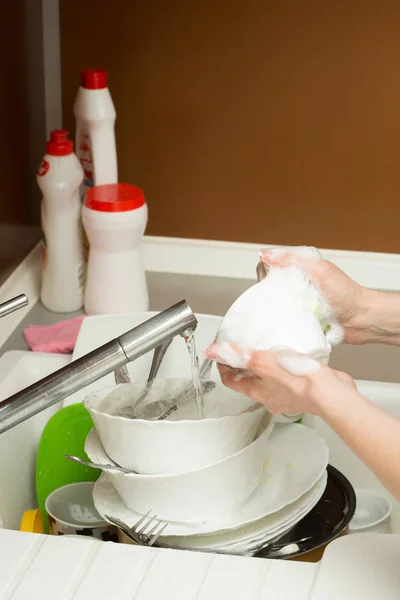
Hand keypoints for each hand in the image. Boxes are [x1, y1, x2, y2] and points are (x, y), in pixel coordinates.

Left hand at [205, 342, 355, 415]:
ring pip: (268, 381)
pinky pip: (287, 380)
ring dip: (265, 368)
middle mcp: (268, 397)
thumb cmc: (298, 381)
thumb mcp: (262, 361)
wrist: (329, 394)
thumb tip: (215, 351)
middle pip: (248, 381)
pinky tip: (291, 359)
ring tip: (268, 351)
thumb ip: (240, 355)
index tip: (223, 353)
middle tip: (244, 349)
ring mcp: (285, 396)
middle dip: (244, 366)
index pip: (230, 380)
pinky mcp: (301, 392)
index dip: (223, 366)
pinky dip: (284, 370)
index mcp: (255, 391)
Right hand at [259, 247, 366, 343]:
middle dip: (268, 291)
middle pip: (266, 284)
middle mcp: (294, 283)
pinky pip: (280, 319)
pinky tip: (284, 322)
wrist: (360, 320)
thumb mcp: (320, 269)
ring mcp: (295, 301)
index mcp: (299, 266)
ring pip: (271, 303)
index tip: (270, 280)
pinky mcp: (297, 318)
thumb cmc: (345, 293)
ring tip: (282, 310)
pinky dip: (280, 320)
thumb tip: (265, 254)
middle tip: (279, 297)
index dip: (265, 271)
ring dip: (274, 307)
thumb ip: (293, 259)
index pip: (267, 264)